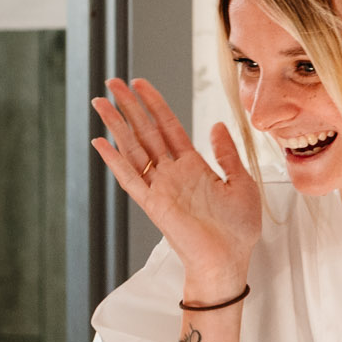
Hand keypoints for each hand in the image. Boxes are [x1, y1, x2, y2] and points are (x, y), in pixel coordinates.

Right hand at [91, 77, 260, 292]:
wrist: (230, 259)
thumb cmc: (237, 227)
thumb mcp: (241, 182)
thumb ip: (227, 154)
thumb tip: (216, 125)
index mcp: (194, 166)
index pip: (169, 127)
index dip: (155, 104)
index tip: (140, 84)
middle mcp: (173, 173)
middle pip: (146, 132)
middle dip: (130, 106)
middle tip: (112, 82)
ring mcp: (160, 188)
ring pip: (133, 149)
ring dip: (117, 126)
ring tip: (100, 102)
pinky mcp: (153, 205)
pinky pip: (131, 179)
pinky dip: (115, 162)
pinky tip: (100, 143)